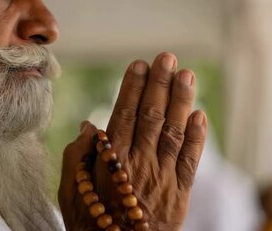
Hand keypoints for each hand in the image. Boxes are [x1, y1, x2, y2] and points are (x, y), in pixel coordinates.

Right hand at [58, 53, 206, 229]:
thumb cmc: (89, 224)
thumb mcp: (70, 192)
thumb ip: (78, 156)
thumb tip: (89, 126)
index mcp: (111, 161)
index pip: (124, 114)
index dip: (132, 87)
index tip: (139, 64)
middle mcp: (139, 164)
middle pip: (151, 116)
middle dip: (160, 84)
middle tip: (167, 57)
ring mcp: (162, 178)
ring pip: (174, 132)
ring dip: (181, 101)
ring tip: (187, 75)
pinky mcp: (179, 194)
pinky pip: (190, 161)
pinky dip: (197, 138)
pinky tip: (201, 115)